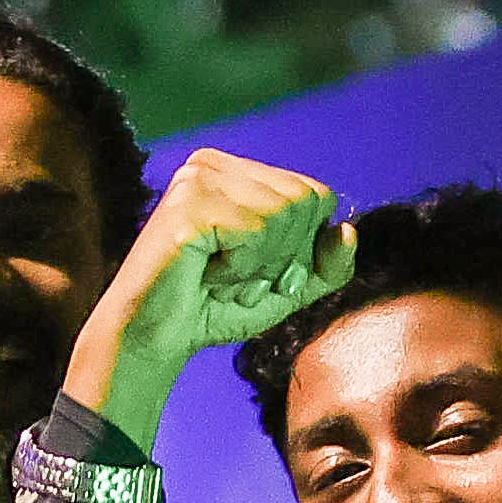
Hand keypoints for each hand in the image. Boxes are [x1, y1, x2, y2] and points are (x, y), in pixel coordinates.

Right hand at [64, 152, 354, 433]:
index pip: (316, 194)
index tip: (261, 272)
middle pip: (304, 201)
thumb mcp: (289, 288)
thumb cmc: (216, 308)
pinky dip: (239, 270)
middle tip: (237, 278)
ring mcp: (197, 178)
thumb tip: (348, 231)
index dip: (303, 247)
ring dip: (259, 267)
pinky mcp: (187, 204)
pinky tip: (206, 275)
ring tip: (221, 277)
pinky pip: (253, 233)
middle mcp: (214, 163)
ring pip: (282, 215)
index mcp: (238, 172)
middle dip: (283, 257)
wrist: (154, 338)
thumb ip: (329, 265)